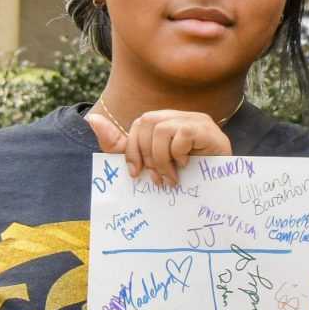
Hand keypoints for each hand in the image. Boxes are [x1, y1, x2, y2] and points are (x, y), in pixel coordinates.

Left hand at [87, 107, 228, 186]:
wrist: (217, 193)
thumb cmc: (182, 177)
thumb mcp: (145, 163)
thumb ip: (118, 145)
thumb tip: (91, 119)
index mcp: (166, 122)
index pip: (140, 124)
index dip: (132, 149)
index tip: (135, 174)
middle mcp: (180, 116)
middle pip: (148, 123)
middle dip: (146, 155)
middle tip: (156, 179)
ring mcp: (196, 120)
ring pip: (162, 129)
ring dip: (161, 160)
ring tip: (171, 178)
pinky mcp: (208, 130)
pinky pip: (181, 134)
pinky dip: (178, 154)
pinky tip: (188, 165)